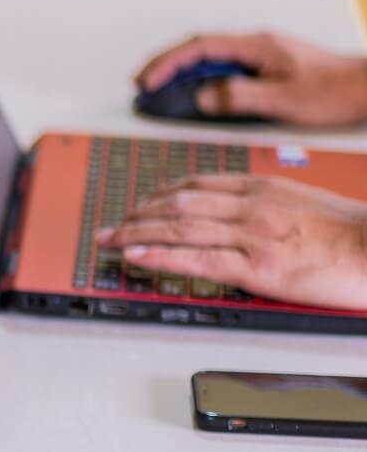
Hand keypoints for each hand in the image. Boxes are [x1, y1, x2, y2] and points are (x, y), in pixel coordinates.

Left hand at [96, 174, 366, 309]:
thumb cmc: (351, 232)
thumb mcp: (303, 202)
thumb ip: (267, 204)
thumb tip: (238, 214)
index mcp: (262, 187)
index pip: (197, 185)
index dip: (160, 195)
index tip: (139, 204)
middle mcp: (250, 205)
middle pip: (178, 203)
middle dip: (137, 214)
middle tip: (111, 225)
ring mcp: (251, 234)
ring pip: (178, 227)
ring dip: (135, 233)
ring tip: (108, 240)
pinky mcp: (256, 266)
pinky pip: (196, 258)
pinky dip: (159, 256)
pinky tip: (135, 257)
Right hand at [136, 31, 366, 125]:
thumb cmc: (333, 91)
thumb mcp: (282, 99)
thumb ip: (237, 96)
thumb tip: (200, 96)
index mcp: (256, 46)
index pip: (199, 47)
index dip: (167, 64)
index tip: (147, 83)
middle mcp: (256, 45)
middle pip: (199, 48)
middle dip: (165, 64)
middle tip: (141, 85)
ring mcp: (261, 55)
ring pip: (210, 58)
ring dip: (182, 71)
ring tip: (160, 89)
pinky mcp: (267, 67)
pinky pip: (225, 67)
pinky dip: (201, 77)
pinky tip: (196, 91)